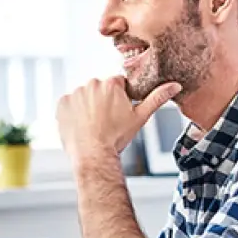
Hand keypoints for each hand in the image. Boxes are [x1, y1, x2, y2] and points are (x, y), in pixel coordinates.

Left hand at [56, 77, 180, 165]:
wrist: (93, 154)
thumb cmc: (117, 137)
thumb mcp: (140, 117)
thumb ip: (157, 98)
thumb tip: (175, 85)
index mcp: (111, 83)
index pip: (118, 85)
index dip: (120, 99)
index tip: (118, 113)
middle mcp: (92, 83)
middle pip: (100, 89)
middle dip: (103, 101)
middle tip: (107, 121)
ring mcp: (75, 93)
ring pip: (85, 96)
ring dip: (88, 106)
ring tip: (93, 125)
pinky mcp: (62, 103)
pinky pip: (69, 104)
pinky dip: (73, 112)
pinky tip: (81, 124)